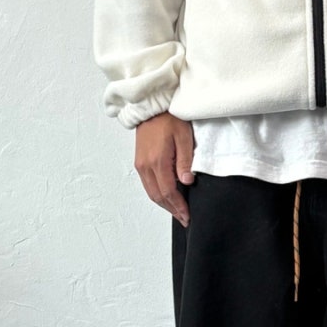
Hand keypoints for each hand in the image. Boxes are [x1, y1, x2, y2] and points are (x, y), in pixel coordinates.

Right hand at [134, 112, 195, 226]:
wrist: (151, 107)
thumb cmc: (169, 118)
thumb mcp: (183, 137)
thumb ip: (185, 161)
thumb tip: (187, 182)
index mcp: (158, 161)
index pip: (169, 191)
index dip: (179, 206)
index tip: (187, 215)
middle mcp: (146, 166)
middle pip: (158, 196)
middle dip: (172, 210)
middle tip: (184, 219)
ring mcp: (140, 165)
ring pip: (151, 192)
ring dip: (164, 204)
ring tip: (177, 212)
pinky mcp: (139, 162)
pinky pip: (147, 184)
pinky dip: (157, 194)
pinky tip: (167, 197)